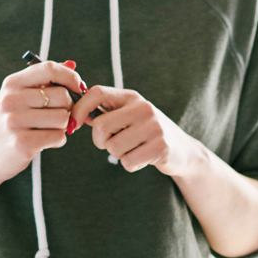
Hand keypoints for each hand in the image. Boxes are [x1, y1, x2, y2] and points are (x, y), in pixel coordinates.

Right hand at [0, 60, 88, 186]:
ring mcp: (14, 121)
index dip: (70, 77)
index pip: (49, 69)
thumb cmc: (11, 124)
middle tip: (59, 117)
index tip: (78, 88)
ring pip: (63, 117)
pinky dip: (58, 141)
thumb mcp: (21, 97)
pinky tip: (45, 142)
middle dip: (68, 108)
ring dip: (63, 127)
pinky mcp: (22, 143)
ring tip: (47, 130)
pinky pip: (58, 137)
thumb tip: (72, 64)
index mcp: (12, 83)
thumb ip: (45, 80)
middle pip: (62, 96)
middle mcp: (11, 99)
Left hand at [71, 86, 203, 175]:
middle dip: (100, 141)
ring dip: (118, 155)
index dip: (79, 108)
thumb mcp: (129, 117)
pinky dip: (130, 165)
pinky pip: (128, 162)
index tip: (73, 125)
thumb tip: (73, 113)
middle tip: (110, 144)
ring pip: (113, 147)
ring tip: (133, 150)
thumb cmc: (147, 134)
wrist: (184, 151)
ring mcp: (154, 127)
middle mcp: (144, 108)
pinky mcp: (161, 147)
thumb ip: (105, 113)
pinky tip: (143, 158)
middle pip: (102, 126)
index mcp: (132, 97)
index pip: (97, 92)